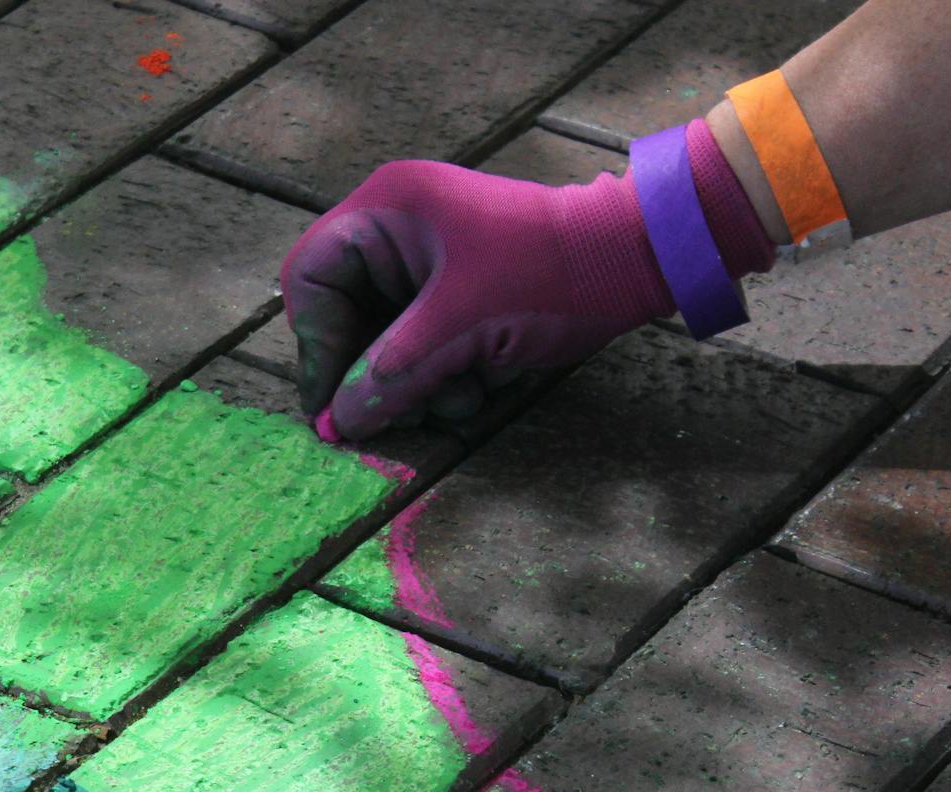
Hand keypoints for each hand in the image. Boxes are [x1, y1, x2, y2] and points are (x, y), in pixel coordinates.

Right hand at [280, 158, 675, 440]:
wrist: (638, 260)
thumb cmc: (550, 272)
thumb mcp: (461, 329)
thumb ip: (391, 375)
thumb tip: (336, 422)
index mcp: (387, 210)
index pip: (312, 277)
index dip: (316, 343)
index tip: (333, 402)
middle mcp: (397, 229)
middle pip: (344, 314)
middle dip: (374, 370)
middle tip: (394, 413)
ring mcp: (427, 261)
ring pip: (383, 338)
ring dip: (414, 381)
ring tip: (457, 397)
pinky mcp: (456, 291)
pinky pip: (420, 343)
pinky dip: (441, 373)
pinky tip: (476, 386)